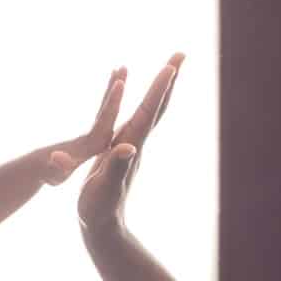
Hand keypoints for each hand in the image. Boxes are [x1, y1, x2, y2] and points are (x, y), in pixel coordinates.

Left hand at [41, 68, 129, 184]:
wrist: (38, 167)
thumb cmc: (49, 172)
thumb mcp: (55, 171)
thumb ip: (59, 165)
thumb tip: (55, 157)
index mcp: (90, 142)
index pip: (104, 119)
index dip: (112, 102)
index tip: (120, 83)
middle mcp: (92, 134)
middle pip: (106, 107)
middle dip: (114, 88)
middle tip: (123, 66)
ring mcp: (91, 133)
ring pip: (106, 108)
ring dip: (112, 89)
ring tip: (119, 68)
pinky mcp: (91, 136)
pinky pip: (105, 115)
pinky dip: (111, 102)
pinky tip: (116, 93)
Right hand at [76, 54, 182, 236]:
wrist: (103, 227)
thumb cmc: (100, 209)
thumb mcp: (104, 188)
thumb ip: (116, 167)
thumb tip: (129, 149)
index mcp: (131, 146)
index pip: (149, 112)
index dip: (159, 89)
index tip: (171, 66)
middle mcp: (136, 143)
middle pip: (157, 106)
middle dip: (169, 80)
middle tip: (180, 54)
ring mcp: (132, 146)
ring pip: (150, 111)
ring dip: (160, 89)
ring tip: (168, 68)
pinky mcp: (124, 151)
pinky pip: (138, 119)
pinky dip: (144, 103)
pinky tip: (144, 101)